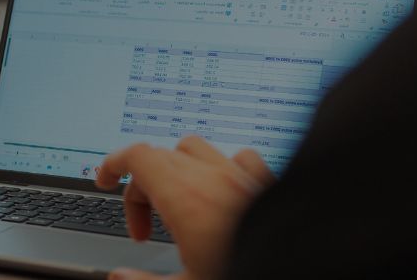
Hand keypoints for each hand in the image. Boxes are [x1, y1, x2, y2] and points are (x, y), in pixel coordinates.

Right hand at [94, 136, 275, 279]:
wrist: (311, 264)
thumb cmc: (251, 270)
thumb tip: (121, 278)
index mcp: (185, 197)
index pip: (136, 157)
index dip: (113, 165)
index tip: (105, 183)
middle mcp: (212, 176)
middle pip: (160, 156)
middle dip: (142, 187)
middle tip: (145, 228)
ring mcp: (242, 175)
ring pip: (196, 149)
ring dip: (177, 169)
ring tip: (178, 205)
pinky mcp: (268, 182)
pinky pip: (237, 157)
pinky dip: (221, 168)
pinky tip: (224, 193)